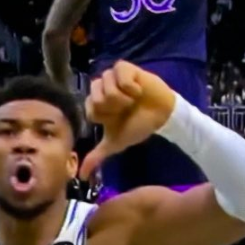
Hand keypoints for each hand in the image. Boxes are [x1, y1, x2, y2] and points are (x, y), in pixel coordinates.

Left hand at [80, 61, 176, 179]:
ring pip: (106, 84)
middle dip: (113, 106)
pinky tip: (138, 90)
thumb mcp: (115, 142)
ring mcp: (112, 77)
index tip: (117, 118)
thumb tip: (82, 177)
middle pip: (95, 95)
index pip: (90, 108)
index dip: (105, 115)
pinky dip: (130, 85)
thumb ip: (97, 156)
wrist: (162, 115)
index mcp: (95, 104)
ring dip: (122, 96)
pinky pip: (119, 73)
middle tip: (125, 109)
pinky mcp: (125, 67)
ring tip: (133, 99)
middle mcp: (101, 89)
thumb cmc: (137, 126)